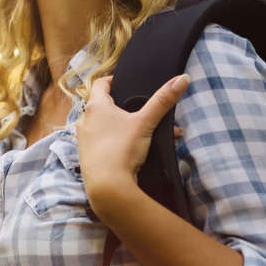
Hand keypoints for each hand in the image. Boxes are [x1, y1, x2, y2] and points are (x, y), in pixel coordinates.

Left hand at [76, 74, 187, 220]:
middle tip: (141, 111)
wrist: (107, 186)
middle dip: (125, 109)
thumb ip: (163, 100)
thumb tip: (182, 79)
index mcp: (95, 107)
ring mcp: (83, 140)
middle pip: (104, 107)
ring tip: (145, 134)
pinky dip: (116, 143)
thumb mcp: (146, 122)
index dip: (112, 81)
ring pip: (105, 127)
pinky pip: (102, 144)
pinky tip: (133, 151)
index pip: (100, 84)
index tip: (122, 83)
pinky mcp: (86, 157)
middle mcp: (84, 121)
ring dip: (123, 128)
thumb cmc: (122, 150)